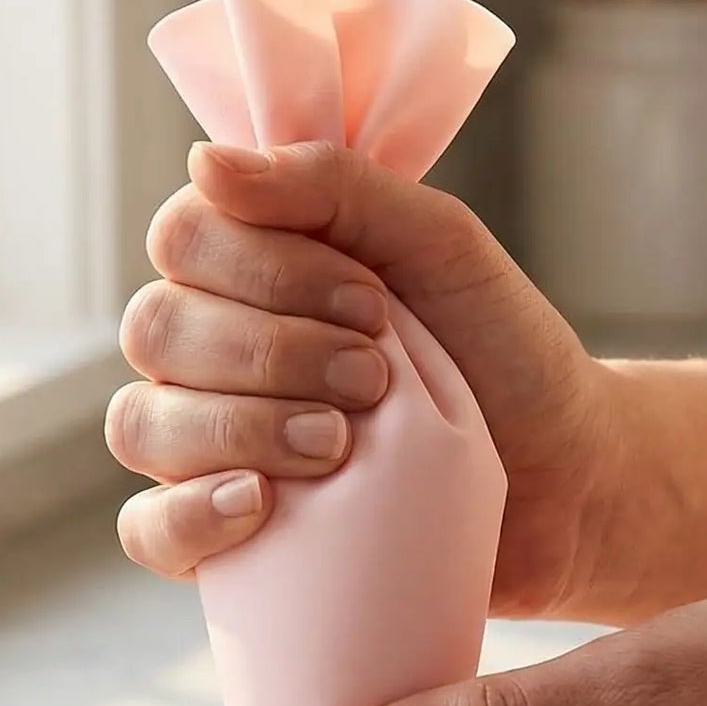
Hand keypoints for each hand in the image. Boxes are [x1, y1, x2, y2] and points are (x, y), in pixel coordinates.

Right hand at [109, 141, 615, 618]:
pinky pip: (149, 532)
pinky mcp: (224, 542)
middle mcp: (210, 354)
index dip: (264, 270)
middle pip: (157, 330)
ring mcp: (207, 449)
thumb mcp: (442, 246)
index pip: (184, 240)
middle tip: (373, 381)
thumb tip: (206, 162)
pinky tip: (257, 505)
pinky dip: (188, 517)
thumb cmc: (501, 354)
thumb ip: (336, 188)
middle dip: (269, 352)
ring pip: (142, 425)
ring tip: (338, 446)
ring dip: (238, 427)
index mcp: (250, 269)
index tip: (371, 305)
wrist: (564, 480)